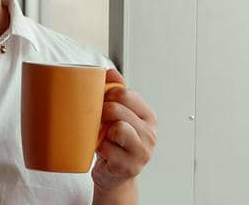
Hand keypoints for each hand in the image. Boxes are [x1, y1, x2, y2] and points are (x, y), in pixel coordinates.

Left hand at [92, 69, 157, 192]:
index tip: (101, 101)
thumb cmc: (114, 144)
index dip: (108, 94)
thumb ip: (116, 92)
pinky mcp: (129, 166)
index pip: (127, 94)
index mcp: (148, 117)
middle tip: (98, 119)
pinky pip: (107, 148)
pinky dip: (100, 148)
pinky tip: (103, 151)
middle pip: (118, 109)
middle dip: (102, 112)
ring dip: (102, 131)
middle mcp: (150, 134)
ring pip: (116, 128)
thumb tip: (110, 72)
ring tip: (102, 135)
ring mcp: (142, 151)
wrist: (113, 176)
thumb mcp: (118, 116)